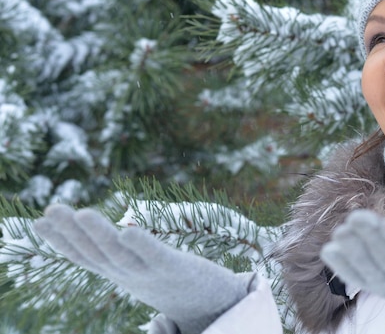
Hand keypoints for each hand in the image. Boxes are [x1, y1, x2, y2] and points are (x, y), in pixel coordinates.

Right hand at [34, 204, 249, 333]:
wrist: (215, 304)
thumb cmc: (178, 282)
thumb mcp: (144, 267)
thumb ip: (126, 254)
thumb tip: (116, 234)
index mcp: (121, 273)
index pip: (85, 256)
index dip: (61, 241)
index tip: (39, 221)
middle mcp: (130, 276)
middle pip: (96, 253)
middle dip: (71, 232)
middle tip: (50, 210)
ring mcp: (152, 274)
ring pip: (120, 255)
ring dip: (100, 235)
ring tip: (82, 213)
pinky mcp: (176, 269)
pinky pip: (157, 256)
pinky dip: (142, 244)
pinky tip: (128, 229)